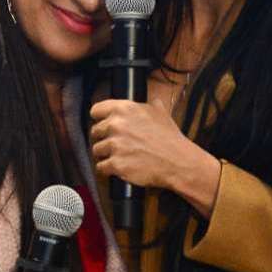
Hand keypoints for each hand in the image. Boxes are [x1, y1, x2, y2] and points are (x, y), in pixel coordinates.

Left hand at [90, 99, 221, 217]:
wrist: (177, 161)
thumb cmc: (170, 138)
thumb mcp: (161, 113)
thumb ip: (149, 105)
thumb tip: (151, 101)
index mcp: (124, 109)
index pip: (96, 111)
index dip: (100, 119)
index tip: (104, 125)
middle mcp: (116, 125)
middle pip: (94, 132)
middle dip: (104, 138)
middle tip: (116, 144)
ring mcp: (114, 145)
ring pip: (96, 150)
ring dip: (105, 154)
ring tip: (119, 157)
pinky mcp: (115, 164)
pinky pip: (101, 167)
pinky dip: (108, 169)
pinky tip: (119, 168)